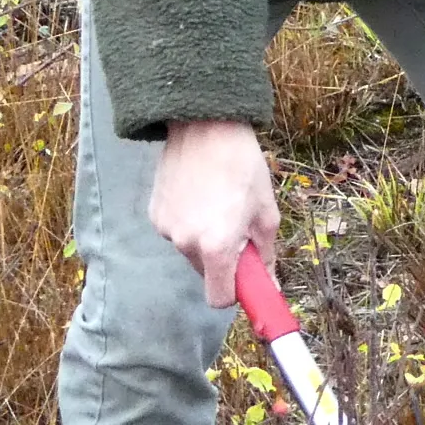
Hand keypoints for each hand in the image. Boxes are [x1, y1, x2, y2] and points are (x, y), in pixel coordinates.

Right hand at [150, 121, 277, 307]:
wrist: (205, 126)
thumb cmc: (242, 167)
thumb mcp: (265, 213)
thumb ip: (266, 256)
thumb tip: (269, 286)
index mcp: (217, 247)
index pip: (219, 298)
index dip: (235, 293)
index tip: (246, 278)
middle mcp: (186, 244)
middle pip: (206, 273)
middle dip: (222, 260)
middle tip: (236, 227)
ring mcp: (166, 228)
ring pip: (190, 250)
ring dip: (204, 238)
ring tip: (216, 202)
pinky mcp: (154, 213)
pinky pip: (176, 231)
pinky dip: (188, 222)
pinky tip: (197, 194)